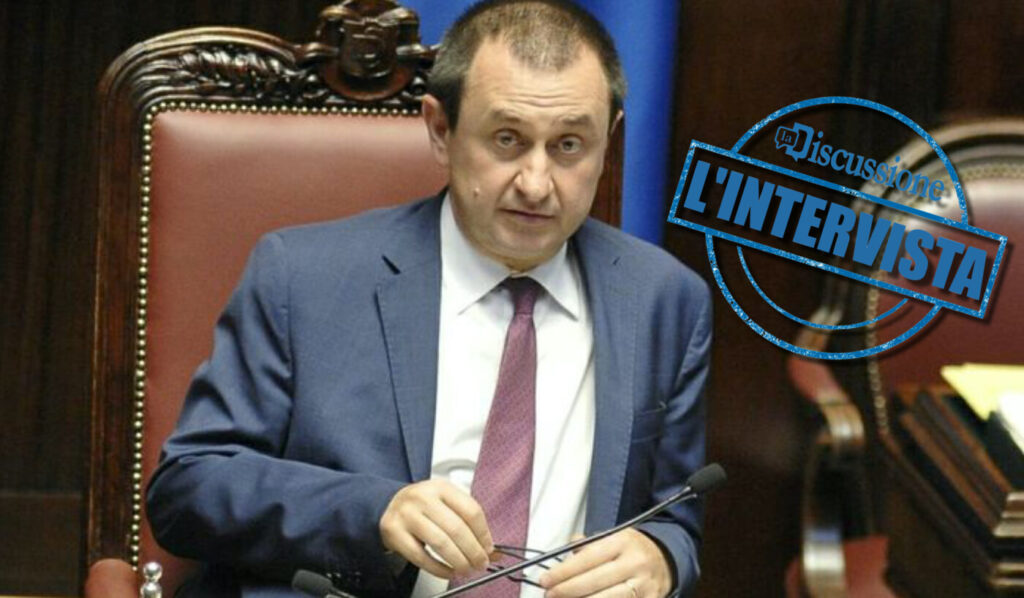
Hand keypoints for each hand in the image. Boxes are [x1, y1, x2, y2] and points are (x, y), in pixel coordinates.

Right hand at [379, 479, 493, 578]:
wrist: (388, 505)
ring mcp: (407, 515)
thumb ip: (468, 524)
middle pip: (457, 528)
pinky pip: (421, 557)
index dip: (483, 533)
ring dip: (458, 561)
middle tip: (480, 563)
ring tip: (467, 569)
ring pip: (440, 543)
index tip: (489, 548)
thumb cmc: (422, 506)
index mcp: (441, 487)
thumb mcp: (446, 504)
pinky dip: (439, 569)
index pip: (471, 511)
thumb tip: (492, 550)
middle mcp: (423, 498)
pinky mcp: (394, 533)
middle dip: (473, 551)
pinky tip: (449, 571)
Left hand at [539, 529, 671, 597]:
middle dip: (567, 591)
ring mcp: (644, 586)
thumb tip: (560, 556)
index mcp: (623, 542)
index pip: (588, 558)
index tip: (545, 580)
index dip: (563, 571)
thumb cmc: (631, 550)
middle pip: (595, 582)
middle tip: (549, 595)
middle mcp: (635, 563)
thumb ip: (587, 546)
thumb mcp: (613, 538)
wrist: (667, 561)